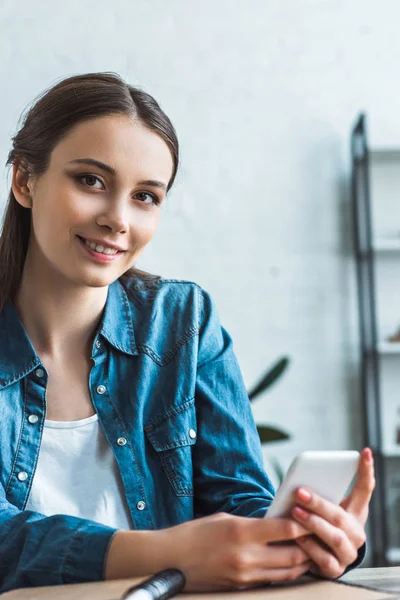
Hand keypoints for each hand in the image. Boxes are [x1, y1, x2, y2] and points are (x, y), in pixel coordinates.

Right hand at [161, 511, 311, 591]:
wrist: (170, 559)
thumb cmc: (195, 533)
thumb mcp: (225, 518)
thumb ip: (253, 523)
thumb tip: (278, 524)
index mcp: (241, 532)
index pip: (285, 530)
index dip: (304, 524)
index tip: (314, 518)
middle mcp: (246, 556)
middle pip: (292, 555)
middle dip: (310, 546)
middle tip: (320, 536)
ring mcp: (244, 576)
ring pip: (286, 573)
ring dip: (302, 563)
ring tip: (311, 551)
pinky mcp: (242, 588)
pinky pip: (272, 581)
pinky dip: (285, 572)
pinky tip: (290, 564)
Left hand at [291, 447, 374, 578]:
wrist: (320, 557)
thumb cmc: (320, 523)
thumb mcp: (325, 508)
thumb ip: (319, 495)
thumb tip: (301, 482)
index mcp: (356, 513)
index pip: (365, 489)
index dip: (366, 471)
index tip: (365, 452)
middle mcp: (356, 532)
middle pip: (340, 516)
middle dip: (318, 503)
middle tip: (299, 492)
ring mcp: (348, 552)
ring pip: (334, 537)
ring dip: (313, 523)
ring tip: (295, 512)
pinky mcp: (335, 569)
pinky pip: (323, 558)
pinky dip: (309, 546)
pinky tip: (298, 538)